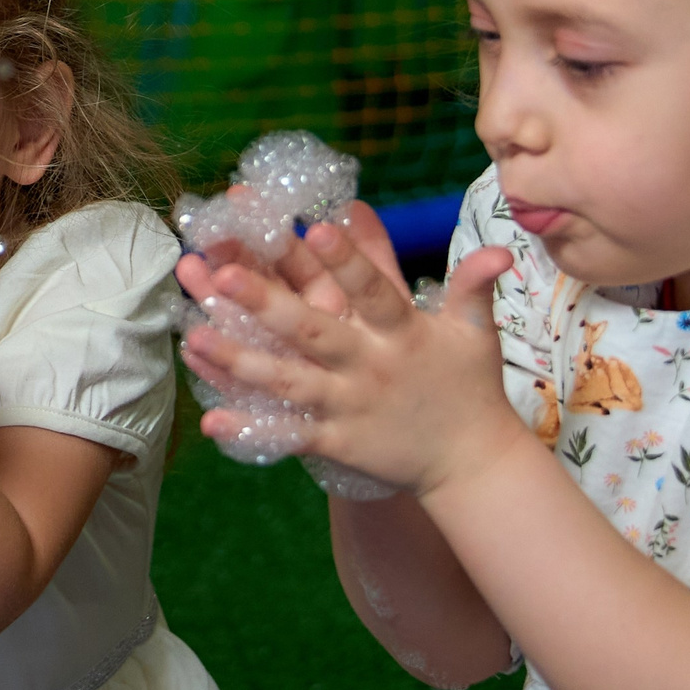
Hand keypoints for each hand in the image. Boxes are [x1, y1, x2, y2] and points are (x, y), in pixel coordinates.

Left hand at [176, 210, 522, 497]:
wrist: (471, 463)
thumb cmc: (469, 386)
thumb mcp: (476, 332)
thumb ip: (472, 285)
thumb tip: (496, 248)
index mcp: (403, 334)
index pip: (372, 290)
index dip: (348, 259)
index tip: (318, 226)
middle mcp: (370, 368)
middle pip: (312, 332)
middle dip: (266, 303)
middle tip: (223, 274)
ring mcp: (349, 407)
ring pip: (286, 382)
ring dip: (238, 361)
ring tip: (193, 337)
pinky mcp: (336, 442)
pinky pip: (288, 436)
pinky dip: (251, 430)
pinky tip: (211, 420)